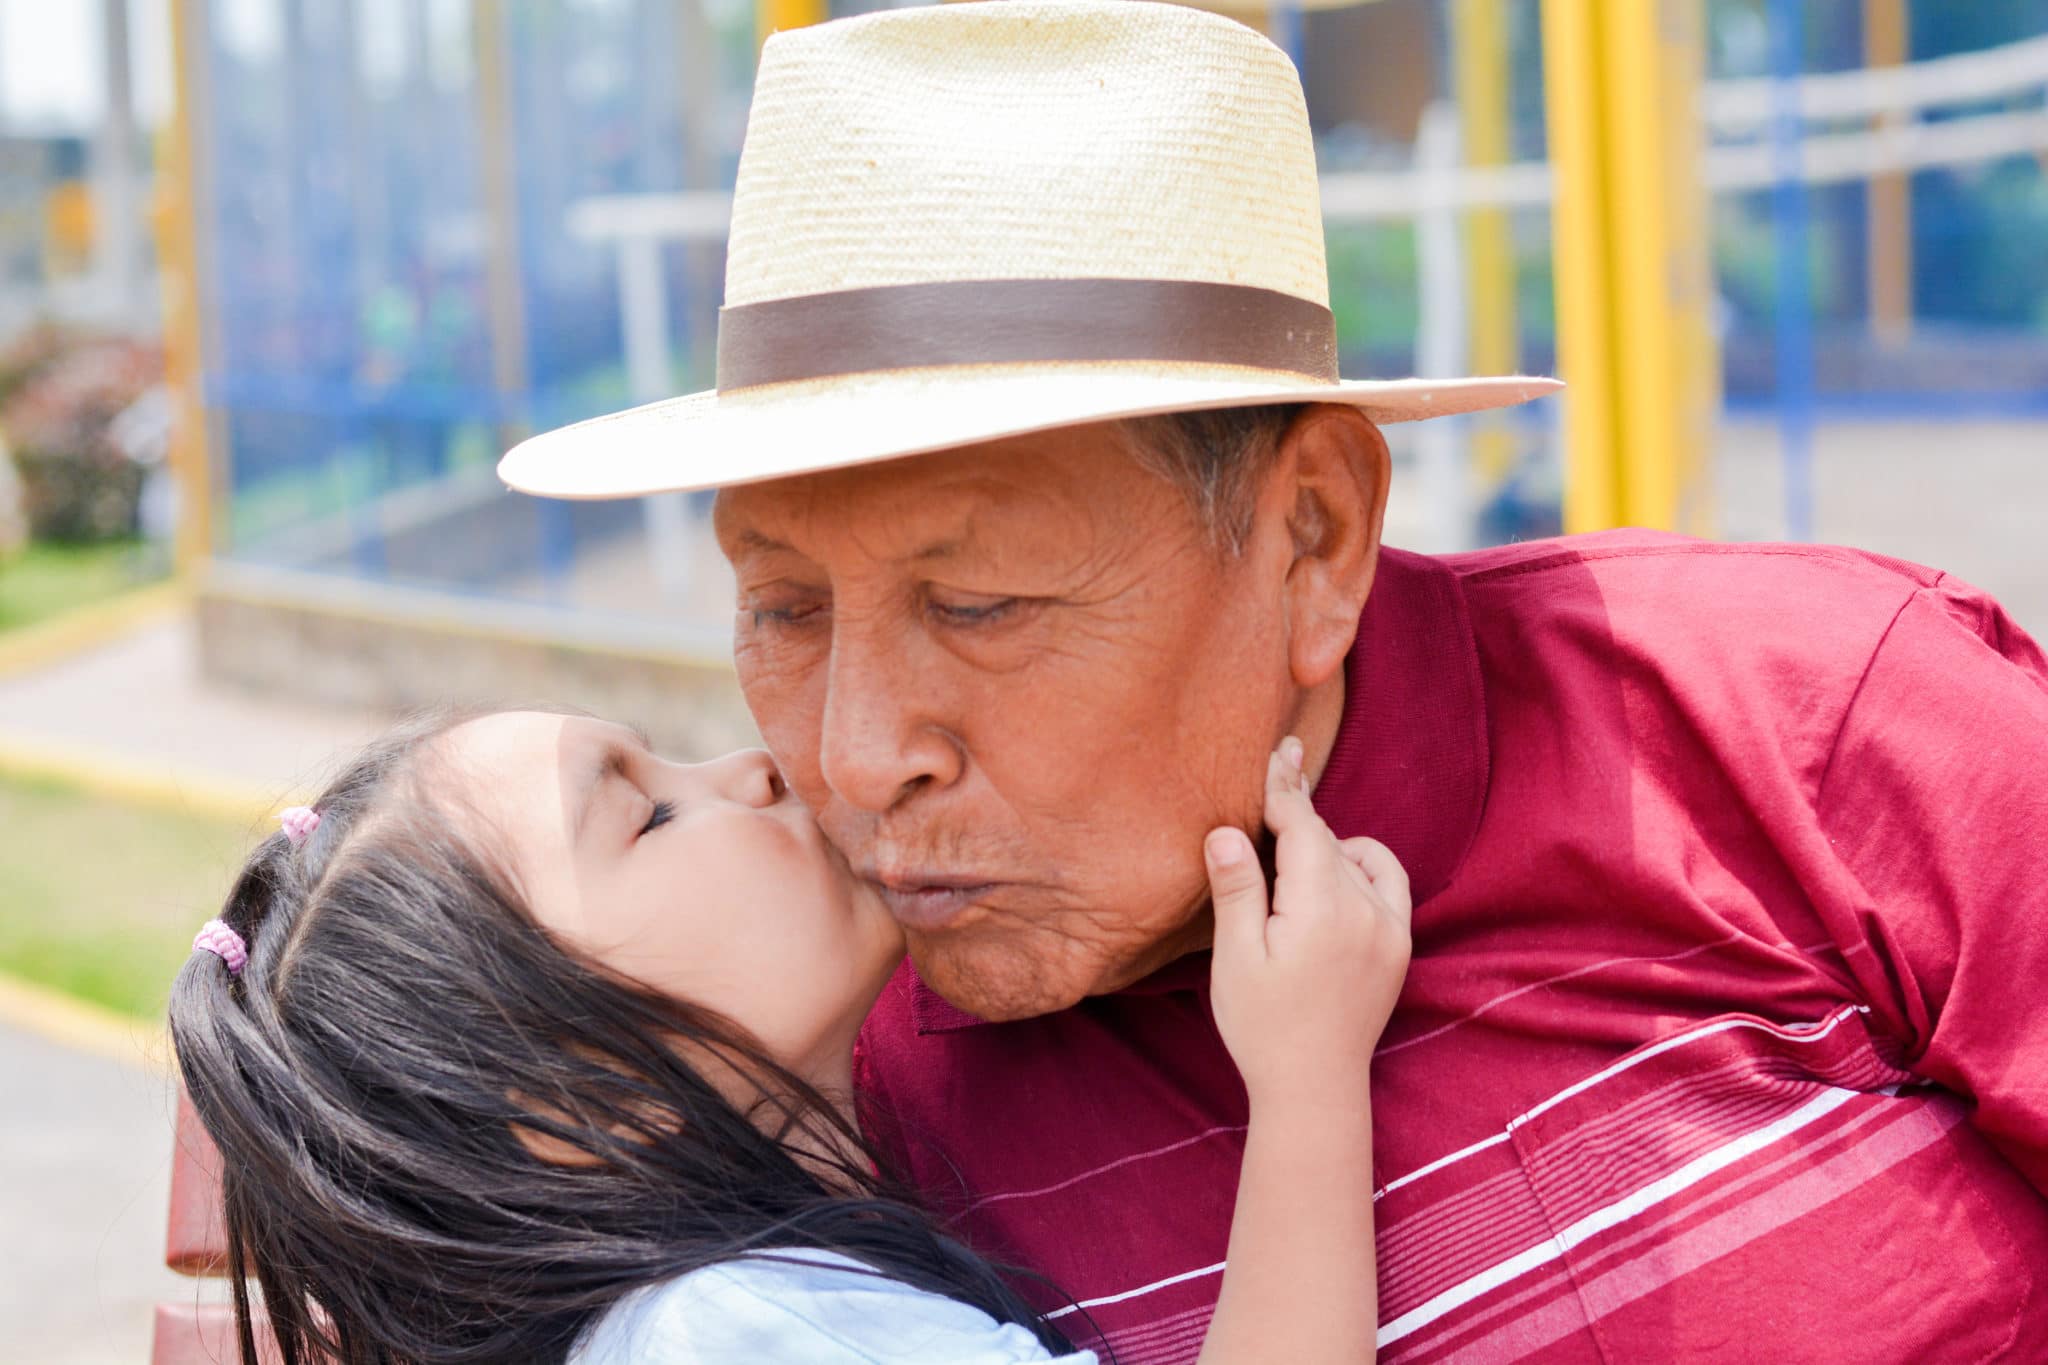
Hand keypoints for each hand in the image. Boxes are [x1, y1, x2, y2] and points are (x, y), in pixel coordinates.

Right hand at [1206, 737, 1411, 1109]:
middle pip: (1327, 837)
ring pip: (1356, 856)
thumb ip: (1237, 889)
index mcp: (1321, 908)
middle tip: (1281, 769)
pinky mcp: (1400, 943)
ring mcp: (1391, 926)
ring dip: (1325, 843)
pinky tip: (1331, 879)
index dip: (1284, 786)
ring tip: (1289, 855)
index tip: (1279, 748)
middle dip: (1299, 810)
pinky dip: (1360, 866)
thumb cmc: (1263, 1025)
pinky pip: (1386, 880)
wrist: (1314, 1086)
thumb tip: (1227, 830)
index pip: (1302, 826)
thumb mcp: (1235, 958)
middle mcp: (1366, 909)